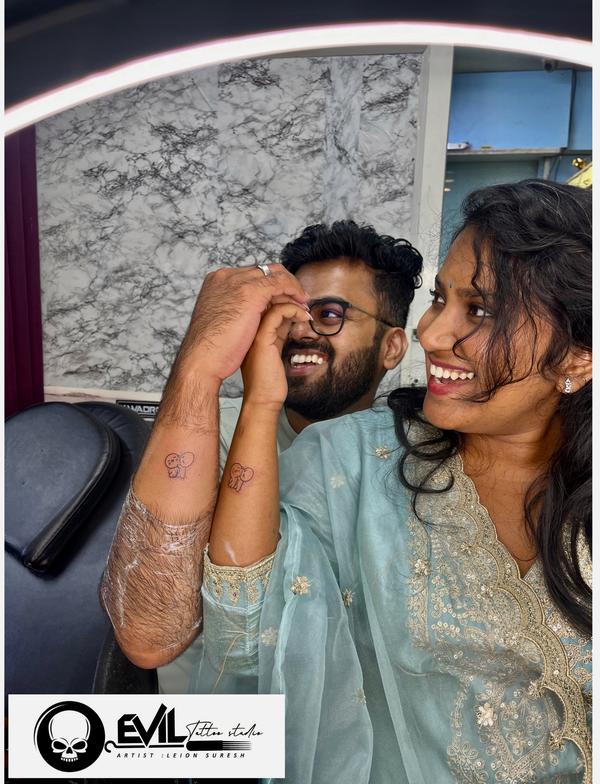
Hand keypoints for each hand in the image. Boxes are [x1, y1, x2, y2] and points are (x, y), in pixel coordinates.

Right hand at [173, 264, 307, 383]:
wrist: (201, 360)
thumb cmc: (209, 349)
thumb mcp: (222, 321)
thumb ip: (236, 310)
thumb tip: (254, 311)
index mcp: (217, 282)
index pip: (251, 275)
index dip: (269, 287)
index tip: (282, 299)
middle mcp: (226, 276)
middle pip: (263, 271)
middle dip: (283, 284)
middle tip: (297, 299)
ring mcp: (237, 282)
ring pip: (274, 273)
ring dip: (291, 287)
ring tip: (302, 303)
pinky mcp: (251, 292)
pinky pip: (281, 283)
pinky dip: (294, 292)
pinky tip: (301, 306)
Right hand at [241, 302, 310, 408]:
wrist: (262, 400)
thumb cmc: (269, 381)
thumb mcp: (275, 350)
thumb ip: (280, 334)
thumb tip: (292, 319)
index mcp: (250, 331)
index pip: (264, 305)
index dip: (283, 300)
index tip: (300, 306)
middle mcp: (249, 329)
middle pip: (266, 300)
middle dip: (288, 297)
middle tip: (305, 304)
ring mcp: (253, 333)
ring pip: (271, 302)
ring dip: (292, 302)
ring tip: (305, 310)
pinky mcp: (262, 338)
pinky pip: (277, 313)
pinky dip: (293, 310)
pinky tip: (303, 317)